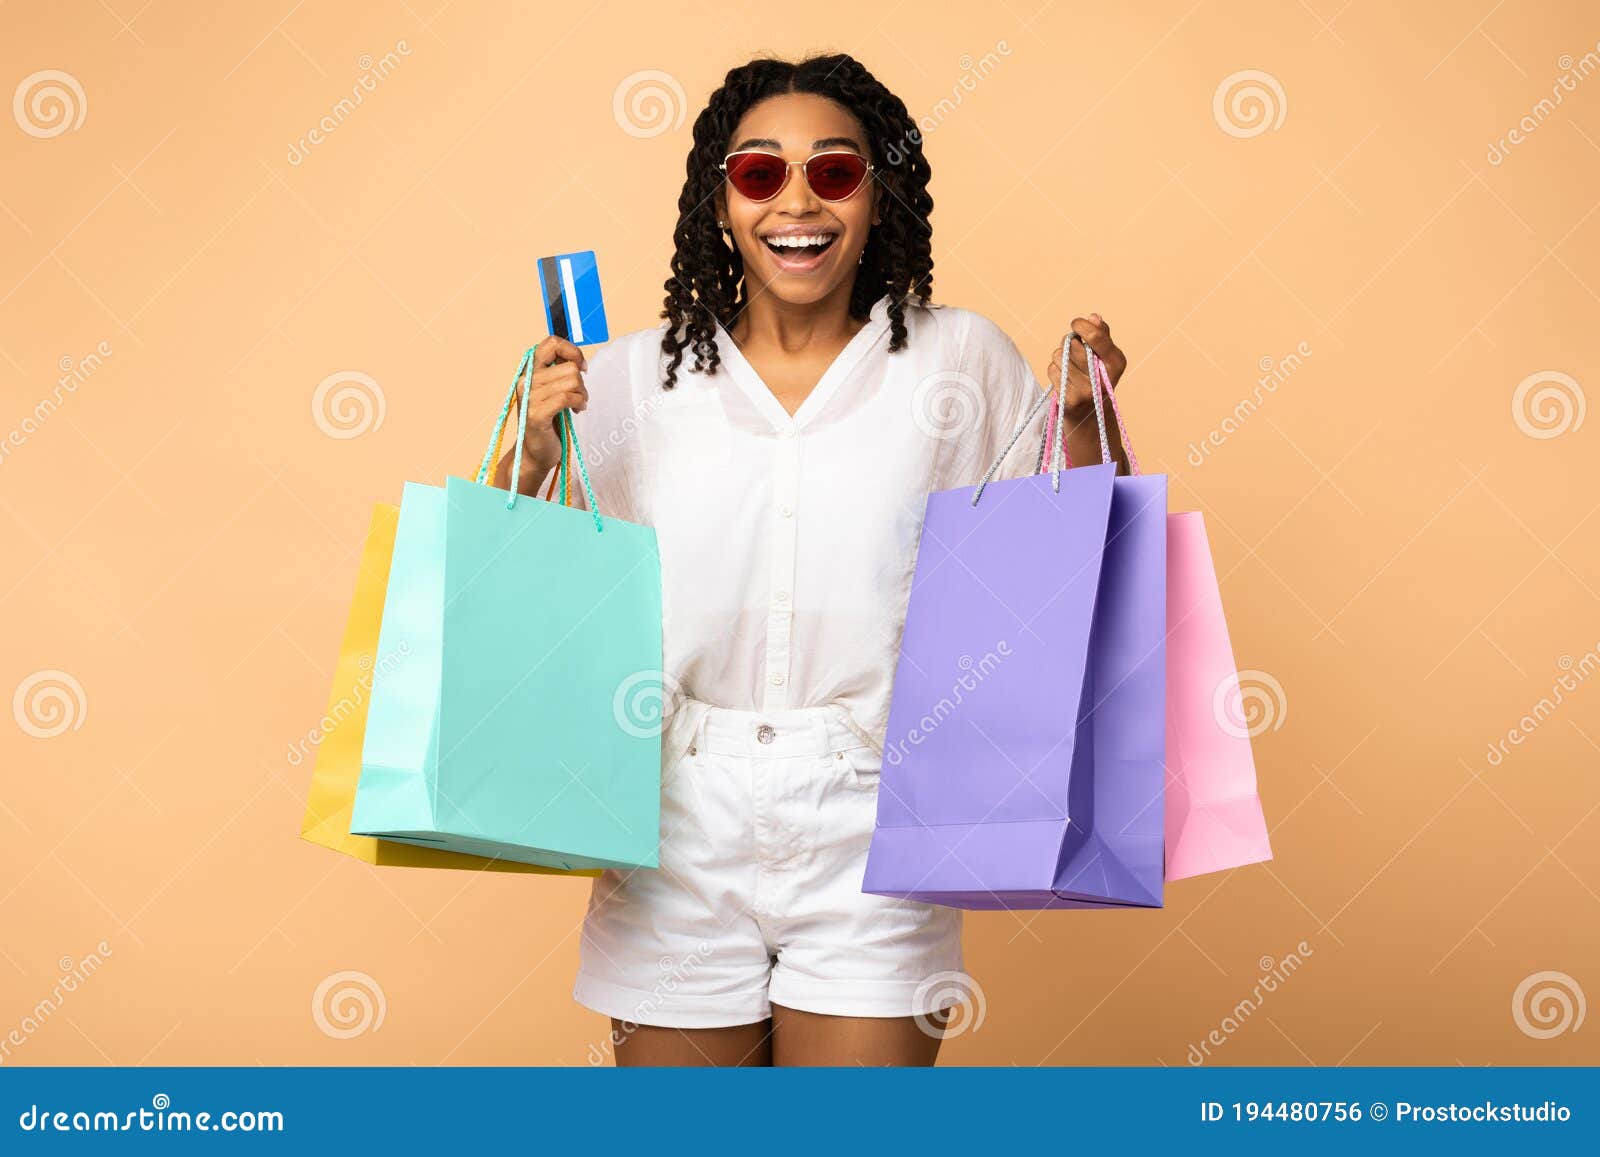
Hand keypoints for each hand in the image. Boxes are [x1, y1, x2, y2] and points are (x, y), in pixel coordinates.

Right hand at [511, 335, 588, 478]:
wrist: (535, 453)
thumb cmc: (549, 421)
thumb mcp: (552, 390)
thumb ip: (559, 373)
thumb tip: (577, 360)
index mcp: (529, 371)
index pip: (551, 343)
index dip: (572, 351)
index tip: (581, 367)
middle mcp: (525, 381)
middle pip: (569, 367)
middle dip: (582, 383)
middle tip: (579, 397)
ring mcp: (529, 397)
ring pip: (571, 381)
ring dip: (582, 395)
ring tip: (578, 405)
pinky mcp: (536, 415)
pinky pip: (566, 398)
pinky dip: (579, 403)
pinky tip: (578, 411)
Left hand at [1047, 313, 1126, 415]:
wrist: (1092, 415)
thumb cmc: (1097, 377)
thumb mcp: (1105, 356)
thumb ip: (1101, 335)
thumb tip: (1093, 317)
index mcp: (1116, 363)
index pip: (1095, 336)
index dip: (1081, 326)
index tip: (1075, 323)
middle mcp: (1103, 378)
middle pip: (1072, 345)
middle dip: (1069, 343)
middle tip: (1073, 350)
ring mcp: (1086, 391)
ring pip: (1059, 356)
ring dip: (1061, 358)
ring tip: (1071, 368)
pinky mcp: (1069, 400)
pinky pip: (1053, 371)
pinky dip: (1055, 372)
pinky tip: (1066, 380)